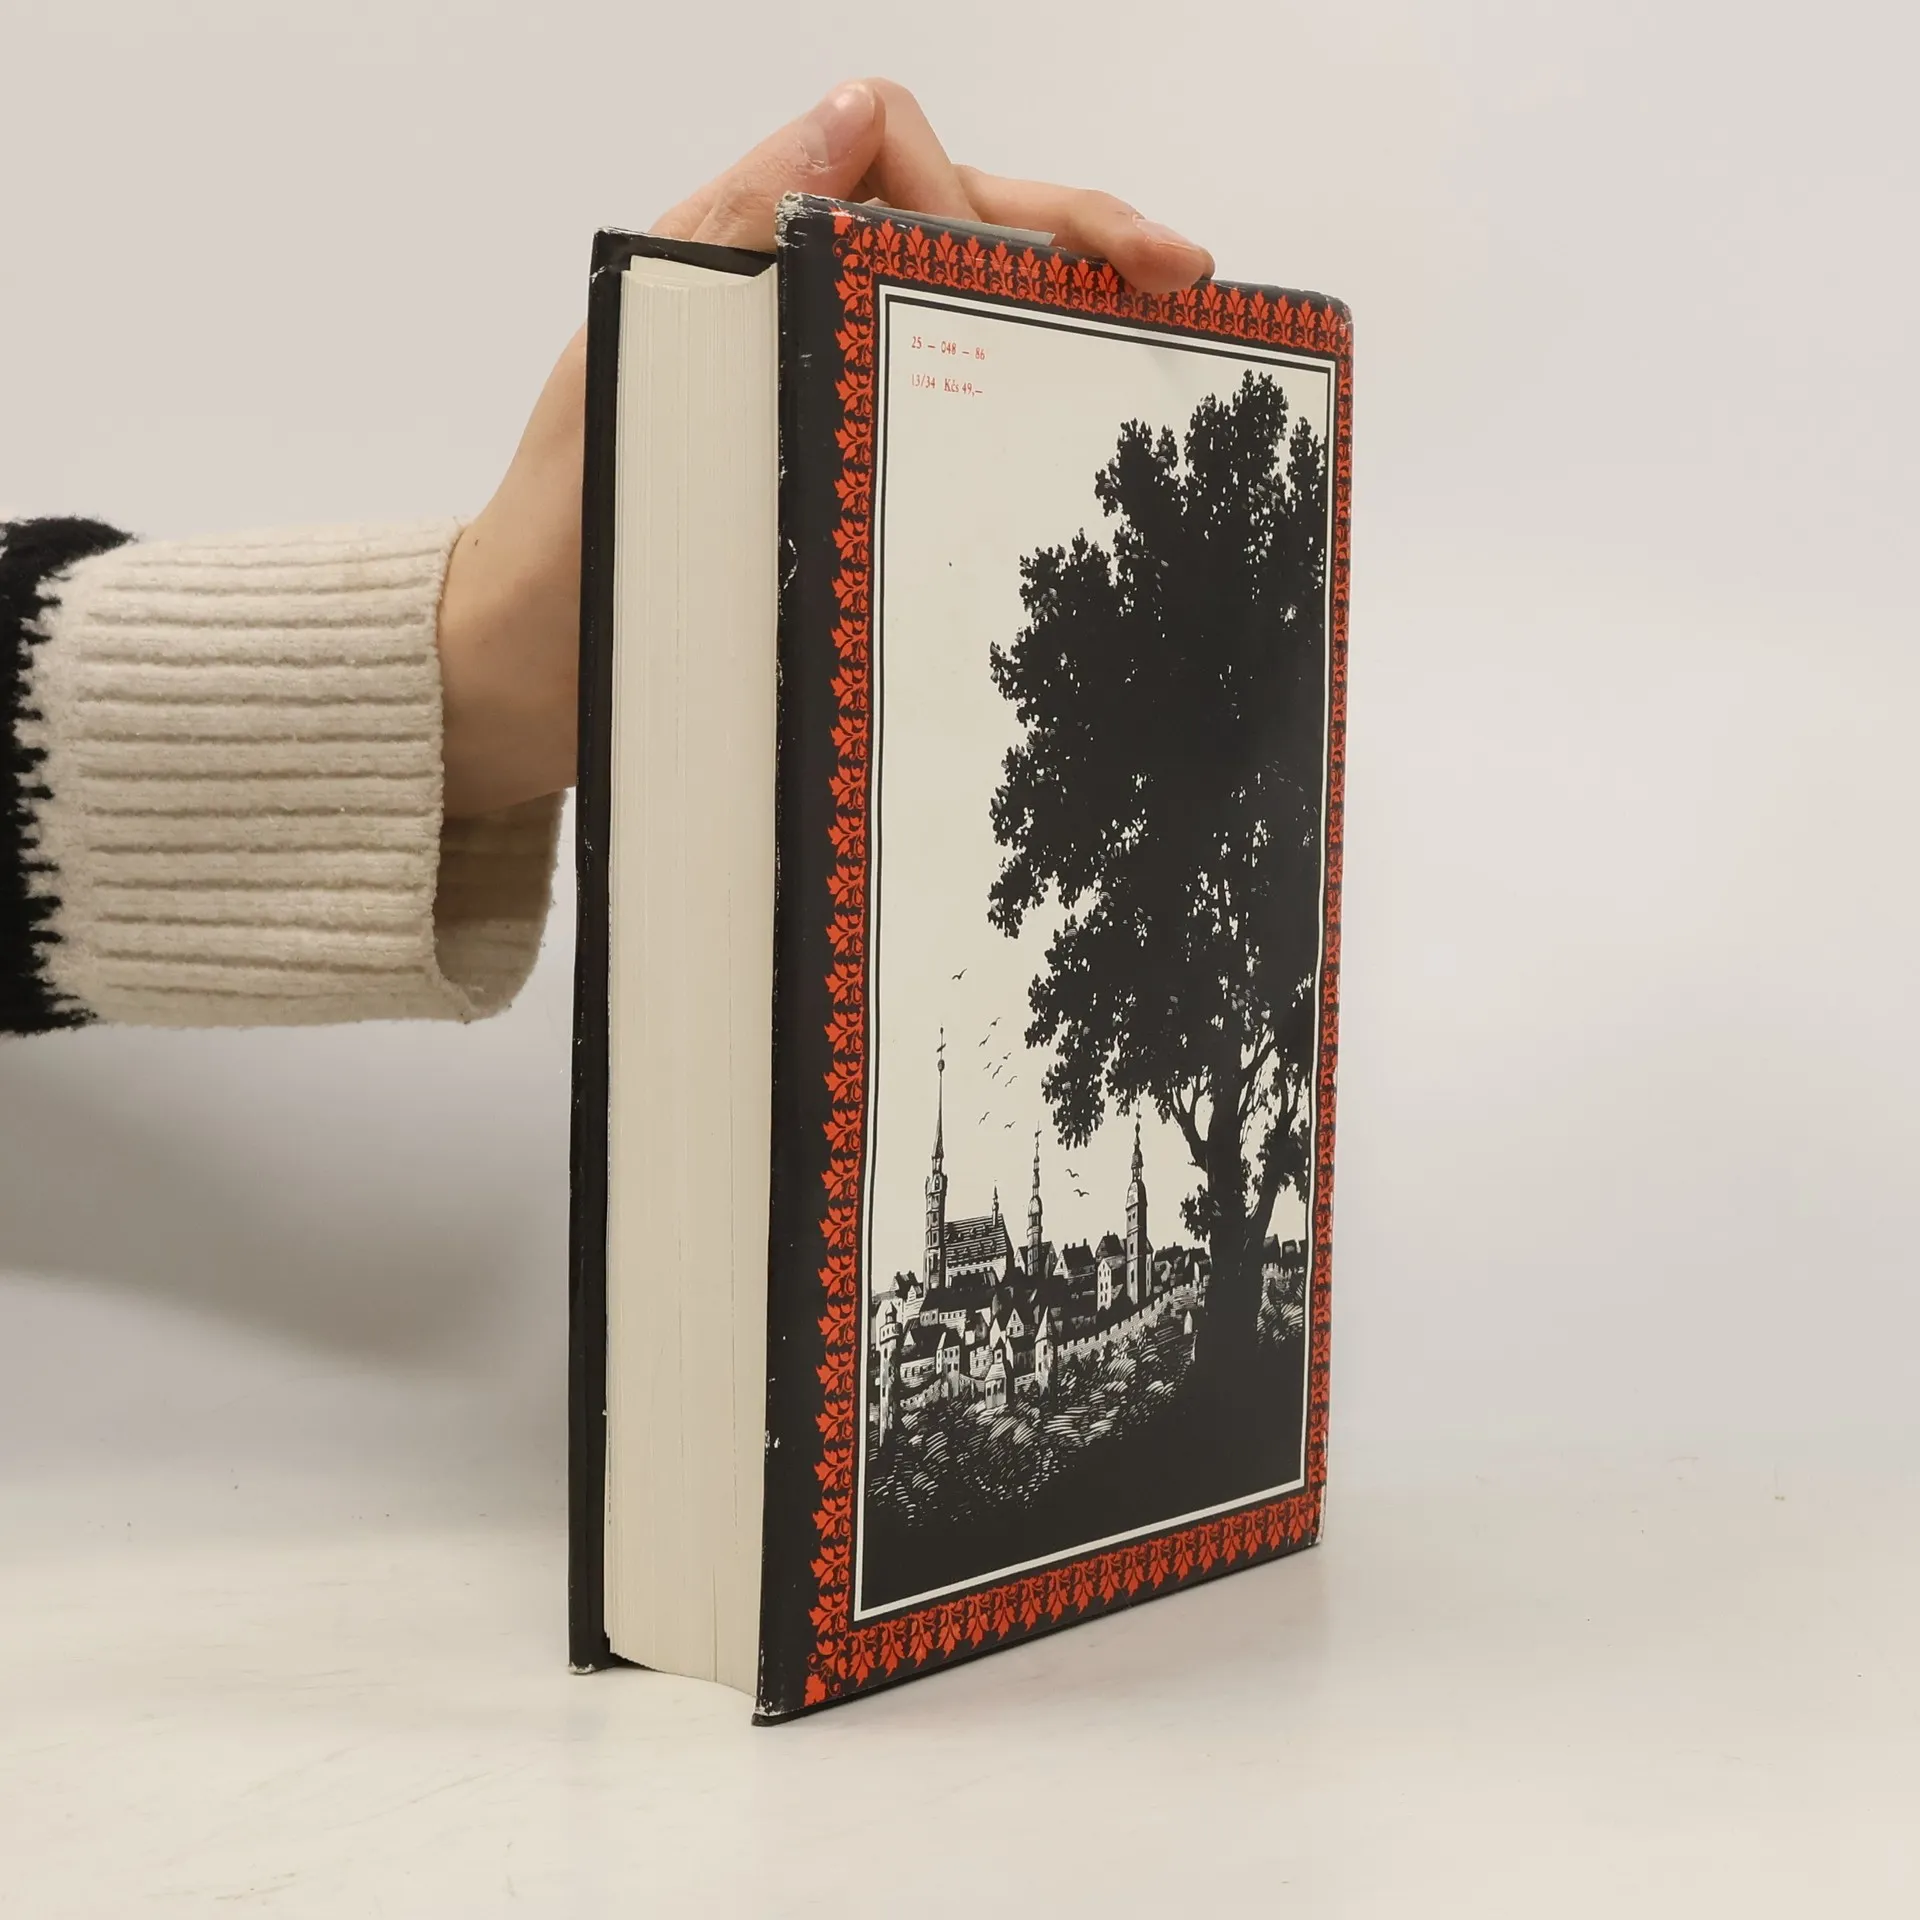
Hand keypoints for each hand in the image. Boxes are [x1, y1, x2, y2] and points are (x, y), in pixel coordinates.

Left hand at [437, 78, 1213, 817]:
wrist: (525, 676)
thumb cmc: (562, 546)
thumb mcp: (629, 378)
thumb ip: (726, 246)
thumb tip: (847, 117)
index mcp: (739, 260)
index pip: (887, 147)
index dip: (968, 186)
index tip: (1027, 267)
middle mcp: (790, 308)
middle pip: (958, 225)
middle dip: (1077, 236)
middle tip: (1183, 281)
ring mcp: (818, 389)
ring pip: (966, 316)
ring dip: (1064, 315)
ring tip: (1163, 345)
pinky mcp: (835, 468)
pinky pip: (942, 408)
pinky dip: (1019, 400)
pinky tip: (1081, 435)